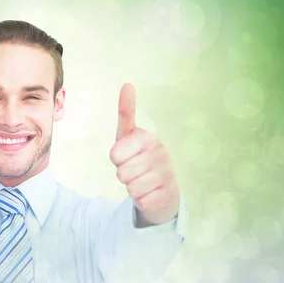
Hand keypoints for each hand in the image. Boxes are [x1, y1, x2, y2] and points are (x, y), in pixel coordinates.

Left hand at [109, 83, 179, 226]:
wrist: (162, 191)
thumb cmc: (139, 161)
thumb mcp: (129, 138)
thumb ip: (126, 115)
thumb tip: (127, 84)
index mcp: (149, 137)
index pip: (115, 153)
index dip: (116, 159)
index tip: (126, 156)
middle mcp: (160, 152)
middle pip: (121, 171)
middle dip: (123, 174)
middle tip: (134, 171)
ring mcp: (166, 173)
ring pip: (130, 185)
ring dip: (131, 187)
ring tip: (142, 181)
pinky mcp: (168, 193)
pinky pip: (139, 198)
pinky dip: (140, 199)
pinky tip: (150, 193)